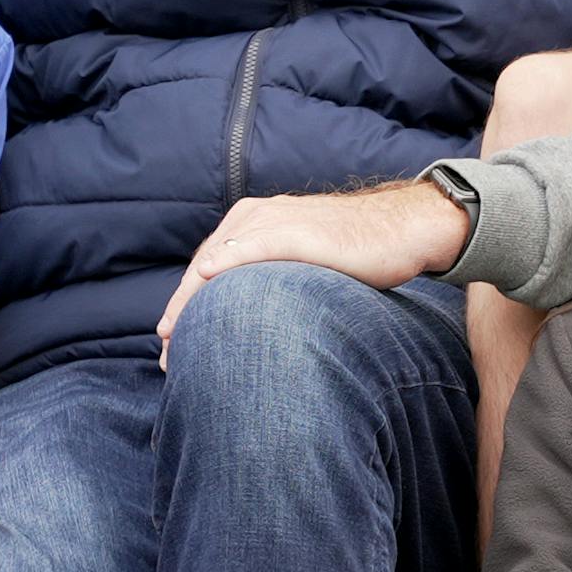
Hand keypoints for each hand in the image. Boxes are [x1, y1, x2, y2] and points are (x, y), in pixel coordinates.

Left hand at [157, 180, 471, 348]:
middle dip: (182, 309)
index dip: (185, 304)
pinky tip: (210, 275)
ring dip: (194, 299)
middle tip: (166, 354)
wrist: (405, 228)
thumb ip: (271, 275)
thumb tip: (251, 318)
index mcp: (253, 219)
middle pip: (204, 266)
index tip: (172, 344)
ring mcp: (279, 221)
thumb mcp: (302, 258)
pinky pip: (256, 245)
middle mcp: (258, 216)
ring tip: (177, 339)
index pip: (206, 265)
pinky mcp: (302, 232)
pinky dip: (230, 259)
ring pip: (220, 260)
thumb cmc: (358, 248)